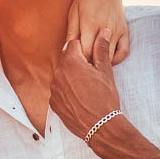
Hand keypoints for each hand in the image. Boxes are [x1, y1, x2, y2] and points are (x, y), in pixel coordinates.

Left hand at [50, 27, 120, 141]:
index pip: (73, 44)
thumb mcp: (105, 71)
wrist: (100, 126)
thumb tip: (103, 31)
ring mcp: (54, 89)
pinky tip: (79, 98)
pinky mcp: (53, 103)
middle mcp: (58, 74)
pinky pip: (59, 91)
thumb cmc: (105, 98)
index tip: (91, 56)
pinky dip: (67, 91)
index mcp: (71, 63)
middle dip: (77, 63)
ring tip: (86, 88)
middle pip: (66, 60)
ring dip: (71, 77)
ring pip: (62, 76)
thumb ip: (101, 49)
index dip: (84, 48)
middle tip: (91, 73)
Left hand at [66, 0, 129, 64]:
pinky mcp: (125, 31)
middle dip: (88, 65)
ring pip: (111, 56)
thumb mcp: (73, 13)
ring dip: (101, 64)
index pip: (85, 51)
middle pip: (97, 56)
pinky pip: (124, 51)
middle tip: (81, 71)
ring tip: (92, 68)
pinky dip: (116, 59)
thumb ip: (71, 32)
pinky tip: (106, 61)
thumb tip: (65, 50)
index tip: (72, 67)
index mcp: (90, 24)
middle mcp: (105, 28)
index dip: (78, 62)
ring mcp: (117, 30)